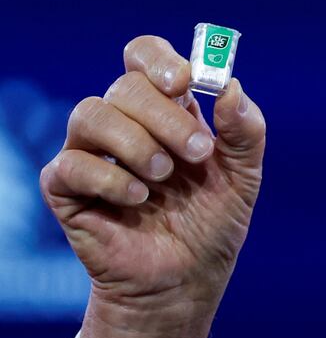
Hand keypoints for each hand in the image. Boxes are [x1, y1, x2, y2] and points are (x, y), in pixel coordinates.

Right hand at [40, 36, 265, 337]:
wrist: (189, 280)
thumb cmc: (213, 223)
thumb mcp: (244, 176)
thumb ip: (245, 130)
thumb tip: (230, 86)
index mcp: (167, 111)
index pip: (144, 57)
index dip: (159, 60)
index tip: (185, 81)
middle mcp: (125, 124)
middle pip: (125, 86)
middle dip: (166, 117)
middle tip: (197, 154)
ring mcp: (93, 154)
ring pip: (91, 113)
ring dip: (136, 142)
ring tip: (163, 178)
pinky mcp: (68, 190)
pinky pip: (70, 164)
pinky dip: (109, 177)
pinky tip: (138, 199)